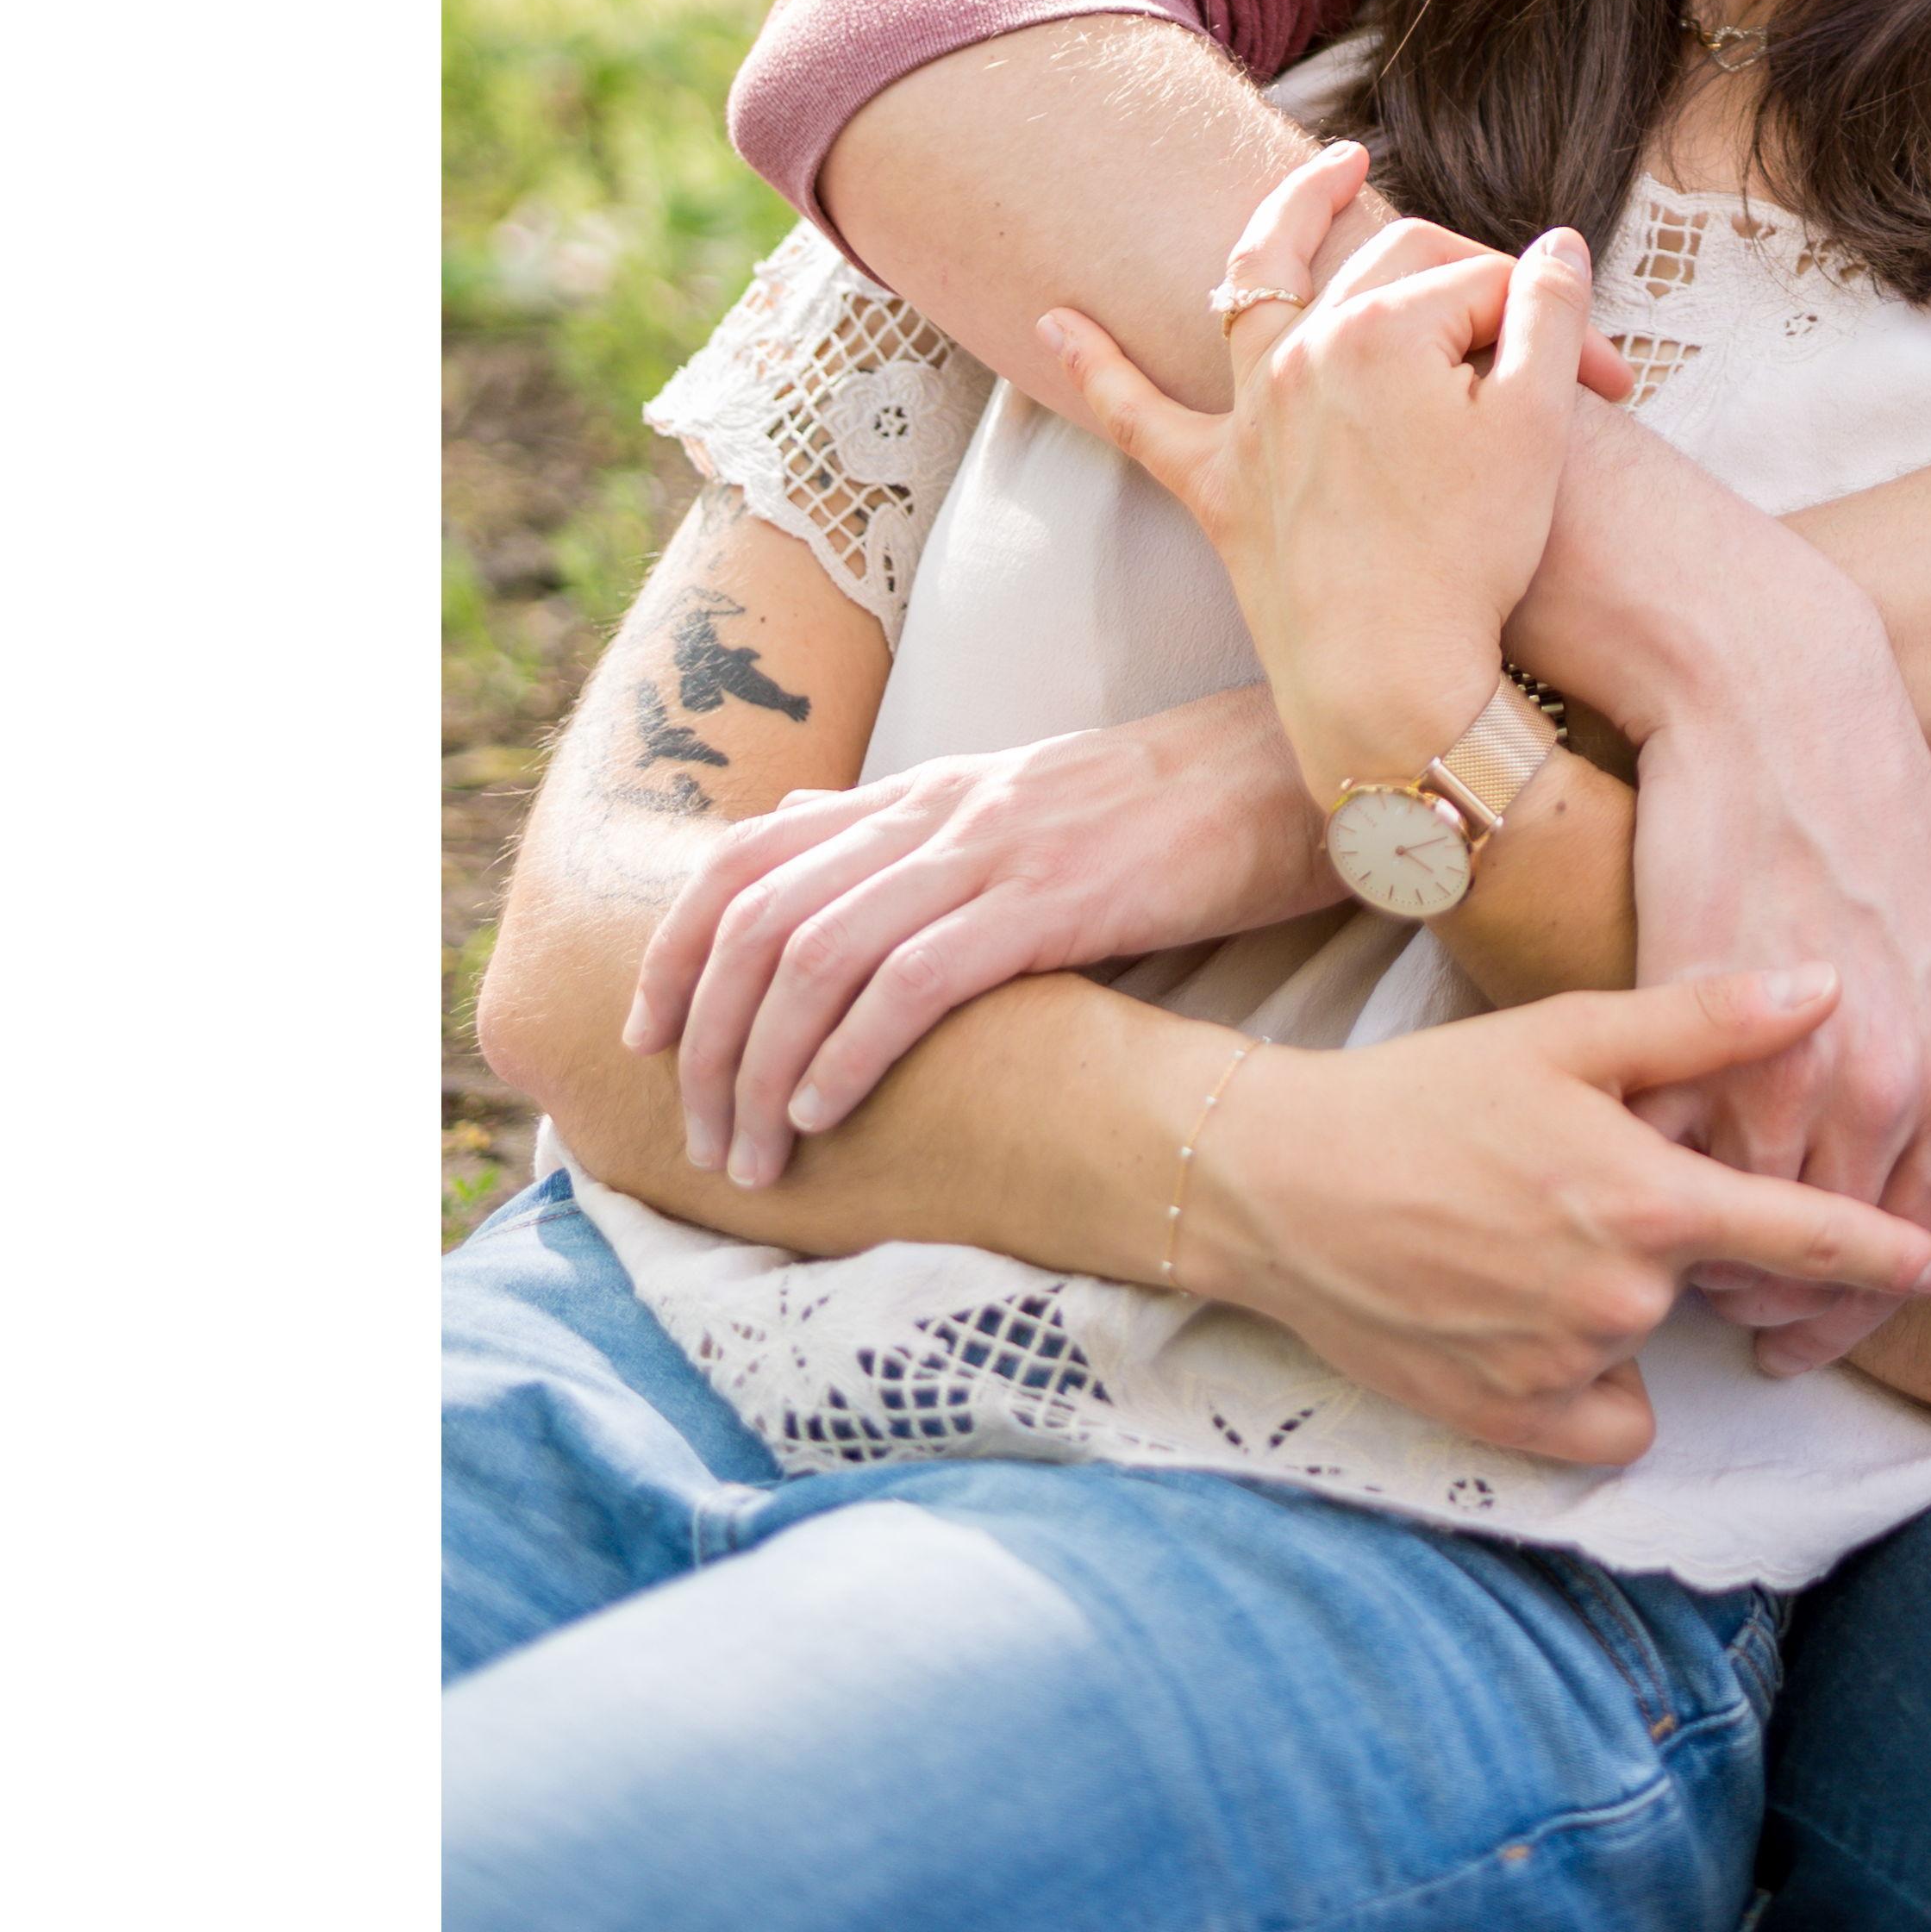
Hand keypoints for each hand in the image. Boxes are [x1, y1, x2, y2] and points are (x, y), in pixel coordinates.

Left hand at [626, 683, 1322, 1188]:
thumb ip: (901, 822)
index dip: (673, 951)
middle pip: (758, 921)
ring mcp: (992, 851)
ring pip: (816, 955)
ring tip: (756, 1157)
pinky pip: (915, 978)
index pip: (744, 858)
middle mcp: (937, 812)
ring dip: (762, 1069)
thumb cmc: (1156, 809)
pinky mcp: (1053, 899)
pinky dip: (849, 1050)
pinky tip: (829, 1112)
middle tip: (700, 1141)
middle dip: (703, 1042)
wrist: (1285, 774)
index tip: (646, 1041)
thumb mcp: (1012, 797)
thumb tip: (789, 832)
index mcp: (923, 792)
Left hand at [1048, 172, 1599, 775]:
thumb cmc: (1469, 557)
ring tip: (1328, 172)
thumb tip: (1552, 246)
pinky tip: (1052, 320)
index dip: (1553, 327)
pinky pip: (1138, 418)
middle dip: (1478, 294)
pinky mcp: (1216, 486)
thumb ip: (1548, 311)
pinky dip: (1095, 366)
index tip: (1606, 386)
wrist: (1392, 685)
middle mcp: (1299, 352)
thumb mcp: (1538, 422)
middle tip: (1541, 347)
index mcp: (1380, 328)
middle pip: (1396, 271)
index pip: (1485, 287)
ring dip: (1288, 218)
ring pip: (1259, 286)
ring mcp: (1250, 416)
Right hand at [1193, 961, 1930, 1464]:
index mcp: (1645, 1198)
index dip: (1878, 1254)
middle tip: (1585, 1181)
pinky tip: (1525, 1311)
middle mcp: (1618, 1298)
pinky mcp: (1508, 1426)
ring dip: (1624, 1303)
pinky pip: (1604, 1422)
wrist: (1286, 1183)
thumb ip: (1705, 1022)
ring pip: (1651, 1346)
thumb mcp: (1568, 1034)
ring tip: (1532, 1233)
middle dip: (1679, 1238)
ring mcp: (1561, 1371)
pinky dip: (1586, 1382)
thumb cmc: (1432, 1091)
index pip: (1801, 1238)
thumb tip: (1827, 984)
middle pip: (1709, 1283)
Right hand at [1602, 548, 1930, 1366]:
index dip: (1861, 1305)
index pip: (1911, 1247)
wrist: (1789, 717)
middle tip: (1753, 1326)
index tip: (1818, 1332)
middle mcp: (1882, 1086)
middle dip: (1788, 1304)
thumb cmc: (1903, 829)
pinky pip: (1672, 1152)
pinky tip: (1656, 1193)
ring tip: (1699, 1272)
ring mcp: (1783, 1061)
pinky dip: (1664, 1186)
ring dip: (1721, 1260)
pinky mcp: (1689, 1027)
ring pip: (1747, 1216)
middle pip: (1826, 1251)